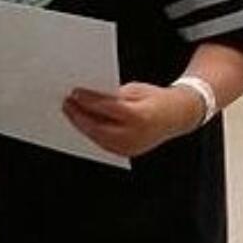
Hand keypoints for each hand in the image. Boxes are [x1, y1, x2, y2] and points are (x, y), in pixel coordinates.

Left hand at [62, 81, 202, 159]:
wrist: (177, 116)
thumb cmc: (155, 99)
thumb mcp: (135, 90)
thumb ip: (112, 96)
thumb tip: (87, 95)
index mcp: (139, 116)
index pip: (106, 108)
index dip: (88, 101)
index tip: (74, 93)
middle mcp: (134, 135)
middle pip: (98, 127)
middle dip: (79, 115)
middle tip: (66, 102)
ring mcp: (131, 147)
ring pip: (98, 138)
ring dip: (81, 125)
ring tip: (70, 112)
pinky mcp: (127, 152)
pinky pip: (103, 143)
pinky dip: (91, 133)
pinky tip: (81, 123)